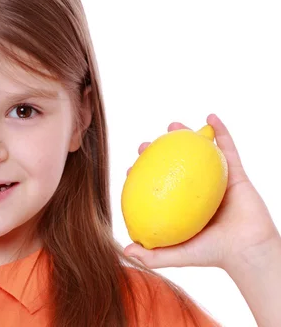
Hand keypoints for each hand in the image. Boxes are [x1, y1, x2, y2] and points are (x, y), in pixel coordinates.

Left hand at [123, 114, 279, 271]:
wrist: (248, 250)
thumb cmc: (214, 254)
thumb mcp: (178, 254)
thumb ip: (153, 255)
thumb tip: (126, 250)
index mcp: (183, 206)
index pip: (159, 186)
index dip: (144, 174)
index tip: (131, 167)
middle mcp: (198, 192)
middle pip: (176, 165)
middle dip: (158, 151)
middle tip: (145, 144)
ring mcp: (217, 181)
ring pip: (199, 153)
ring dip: (186, 136)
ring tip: (172, 125)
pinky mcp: (236, 175)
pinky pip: (228, 149)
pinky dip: (221, 131)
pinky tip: (210, 117)